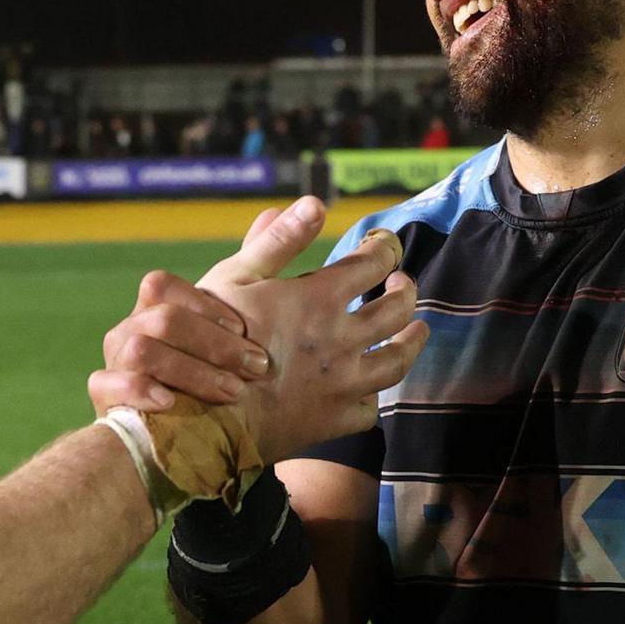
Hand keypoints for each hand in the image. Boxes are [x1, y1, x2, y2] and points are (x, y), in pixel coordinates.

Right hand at [89, 271, 271, 415]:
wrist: (184, 421)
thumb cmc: (213, 350)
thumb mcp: (243, 299)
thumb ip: (269, 254)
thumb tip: (312, 203)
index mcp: (159, 302)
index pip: (163, 285)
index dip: (203, 306)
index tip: (243, 328)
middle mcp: (131, 327)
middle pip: (159, 319)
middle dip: (211, 344)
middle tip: (258, 368)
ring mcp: (115, 361)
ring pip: (136, 352)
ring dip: (190, 372)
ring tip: (232, 393)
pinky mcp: (105, 399)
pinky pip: (107, 388)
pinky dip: (141, 394)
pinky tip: (173, 404)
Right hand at [199, 198, 426, 459]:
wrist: (205, 414)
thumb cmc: (212, 339)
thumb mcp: (236, 278)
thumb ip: (278, 240)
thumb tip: (314, 203)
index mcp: (321, 297)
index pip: (373, 262)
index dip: (383, 248)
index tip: (383, 244)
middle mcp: (344, 338)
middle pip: (398, 308)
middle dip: (405, 289)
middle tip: (403, 282)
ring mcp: (345, 383)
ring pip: (399, 359)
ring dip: (414, 340)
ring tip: (419, 330)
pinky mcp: (336, 420)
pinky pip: (369, 409)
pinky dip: (373, 396)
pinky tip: (371, 389)